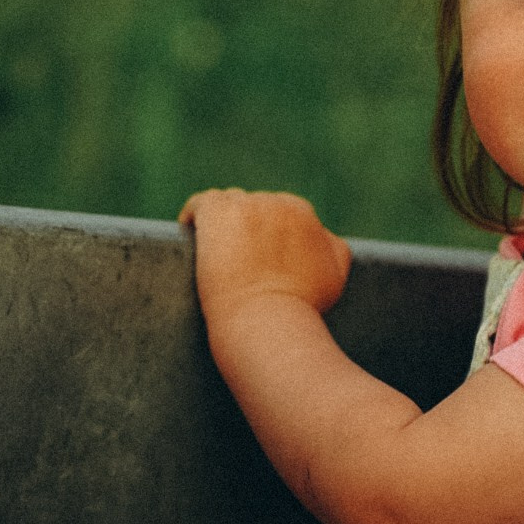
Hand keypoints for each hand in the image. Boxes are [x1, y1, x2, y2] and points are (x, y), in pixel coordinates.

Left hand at [178, 188, 351, 321]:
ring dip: (221, 223)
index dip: (267, 232)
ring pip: (228, 204)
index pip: (279, 211)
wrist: (269, 321)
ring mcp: (246, 206)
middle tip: (234, 257)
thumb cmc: (301, 308)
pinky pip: (201, 204)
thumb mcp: (335, 277)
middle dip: (245, 226)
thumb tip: (324, 236)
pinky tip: (188, 229)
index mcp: (303, 213)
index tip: (257, 254)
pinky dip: (194, 215)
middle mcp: (276, 202)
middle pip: (253, 205)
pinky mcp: (218, 213)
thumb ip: (333, 248)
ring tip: (211, 248)